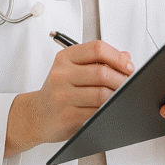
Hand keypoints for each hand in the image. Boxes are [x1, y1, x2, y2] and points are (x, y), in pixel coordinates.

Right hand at [5, 40, 133, 156]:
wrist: (35, 115)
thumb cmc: (58, 90)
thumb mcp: (73, 69)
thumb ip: (99, 61)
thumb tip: (126, 57)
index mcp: (65, 58)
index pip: (97, 49)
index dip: (118, 57)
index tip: (129, 66)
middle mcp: (61, 75)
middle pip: (102, 72)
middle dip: (122, 79)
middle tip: (130, 83)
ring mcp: (62, 96)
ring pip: (101, 94)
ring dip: (117, 95)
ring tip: (122, 95)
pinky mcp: (66, 116)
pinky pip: (96, 112)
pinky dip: (108, 110)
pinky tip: (110, 108)